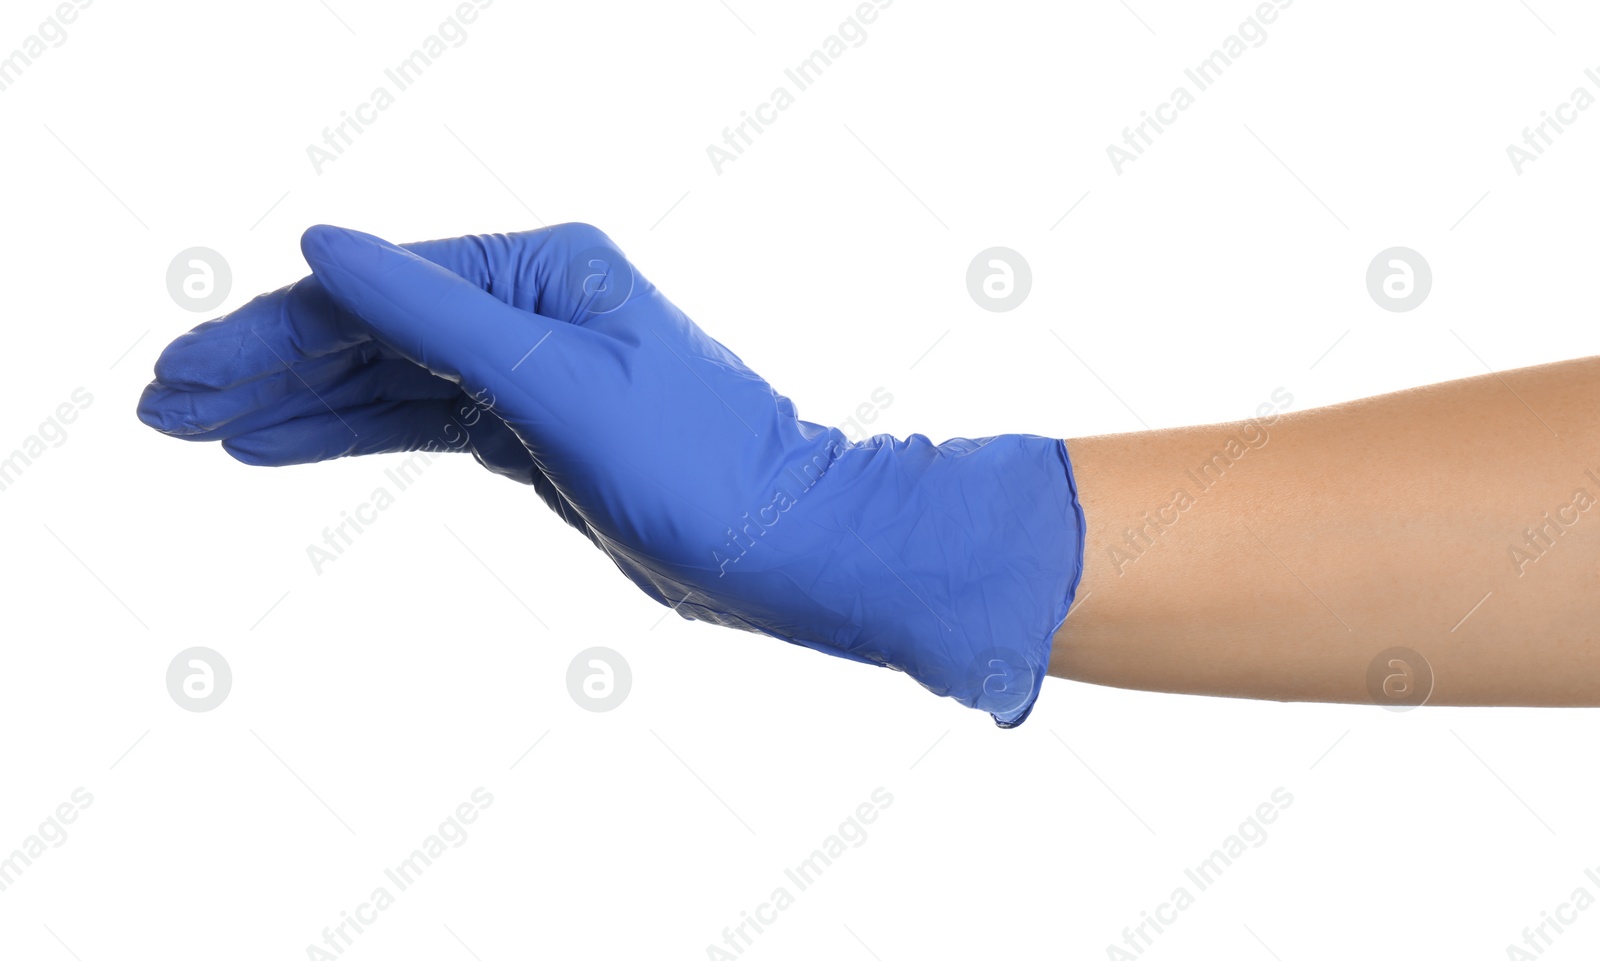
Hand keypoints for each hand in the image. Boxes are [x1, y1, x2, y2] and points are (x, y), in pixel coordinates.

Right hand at [139, 224, 1084, 724]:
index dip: (273, 329)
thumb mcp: (553, 384)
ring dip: (297, 403)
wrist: (782, 544)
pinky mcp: (534, 431)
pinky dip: (355, 433)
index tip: (189, 368)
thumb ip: (435, 315)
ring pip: (389, 380)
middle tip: (166, 403)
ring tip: (201, 430)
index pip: (377, 290)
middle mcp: (531, 308)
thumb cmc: (696, 461)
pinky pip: (424, 422)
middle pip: (372, 330)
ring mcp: (530, 371)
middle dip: (266, 365)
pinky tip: (283, 448)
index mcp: (542, 272)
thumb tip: (323, 244)